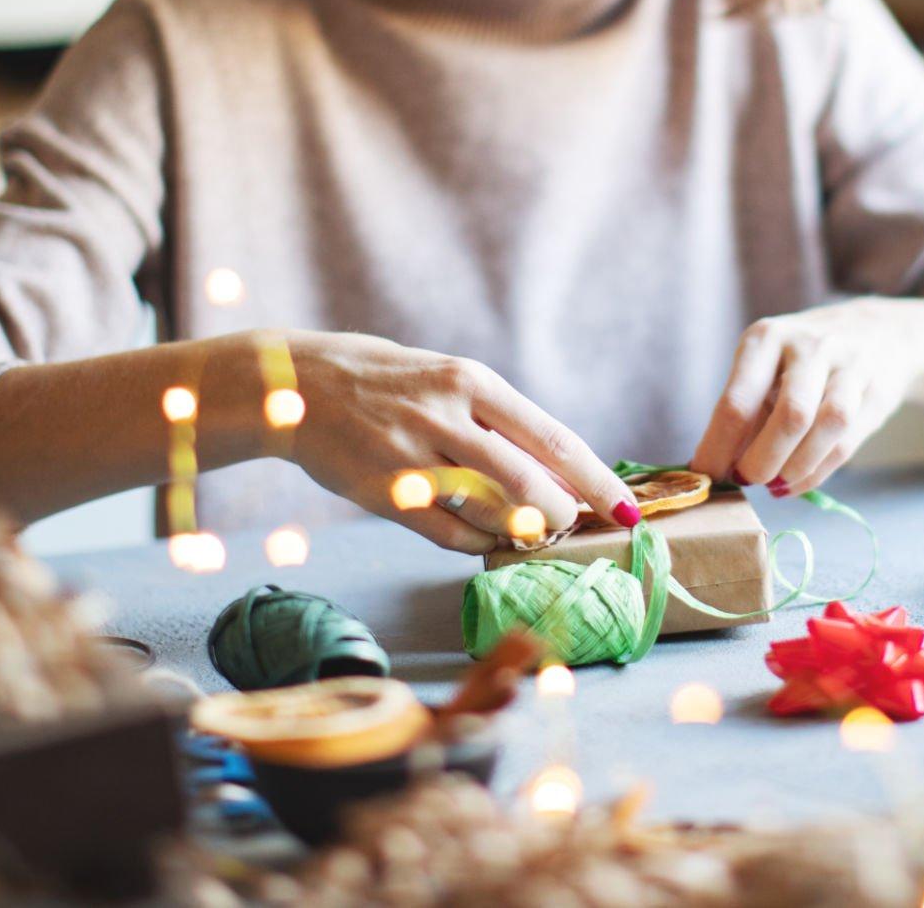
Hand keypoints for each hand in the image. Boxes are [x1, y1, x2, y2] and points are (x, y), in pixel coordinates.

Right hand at [255, 330, 639, 553]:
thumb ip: (495, 420)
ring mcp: (415, 457)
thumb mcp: (445, 379)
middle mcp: (448, 417)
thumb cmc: (383, 381)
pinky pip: (450, 535)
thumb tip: (557, 469)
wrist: (294, 386)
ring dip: (524, 531)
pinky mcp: (386, 494)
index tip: (629, 509)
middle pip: (531, 483)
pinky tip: (488, 539)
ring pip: (494, 512)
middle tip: (574, 526)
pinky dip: (480, 544)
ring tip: (533, 531)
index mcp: (472, 382)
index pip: (554, 440)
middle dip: (565, 514)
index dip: (598, 480)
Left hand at [688, 300, 919, 496]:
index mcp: (766, 338)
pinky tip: (797, 482)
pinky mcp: (877, 389)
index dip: (719, 448)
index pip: (738, 401)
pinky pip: (846, 442)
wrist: (877, 331)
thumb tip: (713, 469)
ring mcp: (849, 365)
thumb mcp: (766, 368)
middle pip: (791, 415)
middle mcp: (809, 346)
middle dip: (763, 460)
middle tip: (746, 481)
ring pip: (828, 425)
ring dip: (796, 467)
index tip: (705, 476)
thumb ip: (743, 414)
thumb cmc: (801, 360)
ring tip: (775, 485)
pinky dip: (817, 472)